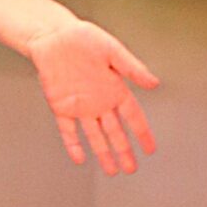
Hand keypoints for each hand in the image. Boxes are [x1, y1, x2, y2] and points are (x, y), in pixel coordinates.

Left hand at [27, 18, 157, 173]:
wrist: (52, 35)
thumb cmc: (83, 38)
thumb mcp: (112, 50)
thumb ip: (132, 68)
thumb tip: (154, 83)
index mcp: (115, 88)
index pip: (133, 116)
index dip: (142, 133)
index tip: (151, 149)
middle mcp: (100, 101)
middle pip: (115, 132)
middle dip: (123, 151)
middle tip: (131, 169)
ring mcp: (80, 106)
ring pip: (94, 136)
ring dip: (103, 153)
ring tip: (112, 171)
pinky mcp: (60, 106)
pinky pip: (68, 130)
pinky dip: (73, 144)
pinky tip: (80, 158)